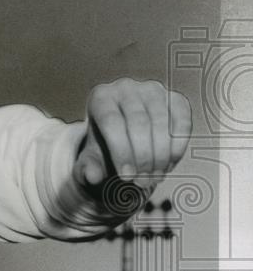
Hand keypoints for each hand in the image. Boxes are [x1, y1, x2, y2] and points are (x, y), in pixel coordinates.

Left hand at [74, 78, 190, 195]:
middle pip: (138, 123)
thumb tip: (92, 176)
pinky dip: (177, 146)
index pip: (112, 122)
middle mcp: (126, 88)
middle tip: (142, 182)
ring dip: (160, 155)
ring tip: (154, 178)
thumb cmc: (106, 145)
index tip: (126, 177)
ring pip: (161, 122)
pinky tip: (169, 165)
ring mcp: (153, 90)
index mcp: (101, 97)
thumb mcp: (93, 157)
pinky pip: (182, 122)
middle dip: (142, 157)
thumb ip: (89, 167)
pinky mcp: (175, 99)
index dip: (121, 152)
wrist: (126, 134)